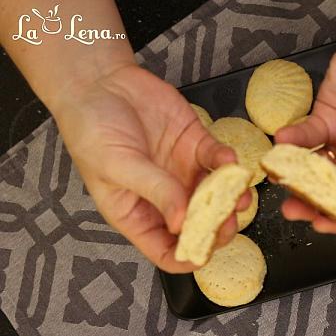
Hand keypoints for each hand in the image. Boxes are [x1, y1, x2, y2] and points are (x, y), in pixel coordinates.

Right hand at [54, 64, 248, 272]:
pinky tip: (228, 159)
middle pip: (200, 225)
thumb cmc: (92, 130)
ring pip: (216, 194)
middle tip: (230, 219)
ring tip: (240, 193)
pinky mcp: (195, 144)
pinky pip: (218, 159)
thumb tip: (182, 223)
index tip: (206, 250)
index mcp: (138, 214)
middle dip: (218, 226)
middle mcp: (166, 197)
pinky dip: (227, 161)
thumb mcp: (117, 166)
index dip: (188, 256)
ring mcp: (183, 171)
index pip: (167, 251)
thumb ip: (154, 190)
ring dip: (231, 196)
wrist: (99, 82)